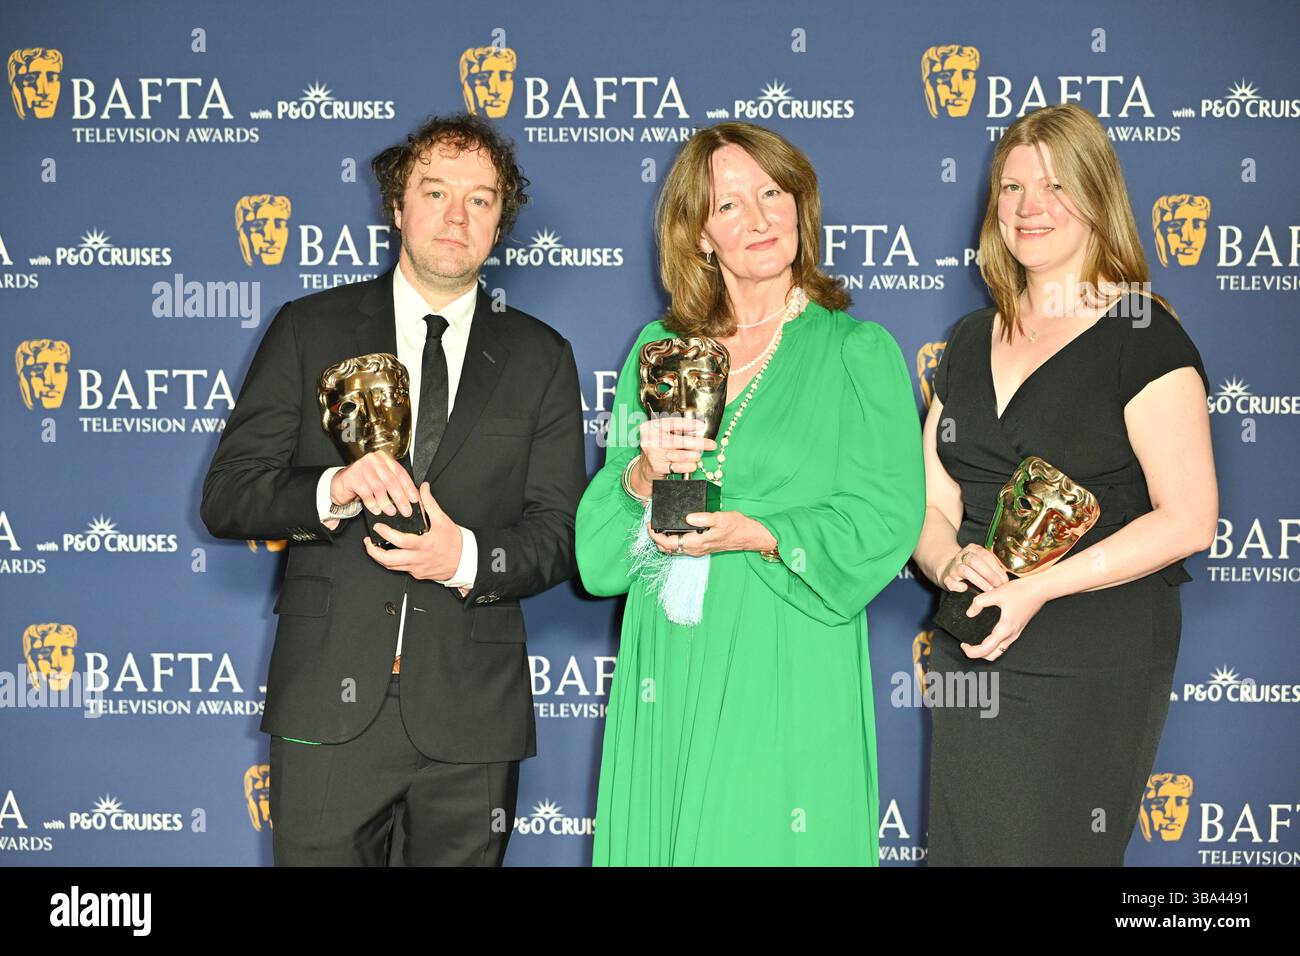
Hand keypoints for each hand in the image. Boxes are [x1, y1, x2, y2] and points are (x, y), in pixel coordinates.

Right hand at [331, 451, 418, 518]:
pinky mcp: (352, 476)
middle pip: (391, 481)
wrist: (341, 483)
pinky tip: (376, 510)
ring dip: (387, 502)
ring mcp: (362, 467)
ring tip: (391, 511)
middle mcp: (374, 460)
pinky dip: (373, 504)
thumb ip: (393, 484)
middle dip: (400, 498)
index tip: (414, 499)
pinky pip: (366, 493)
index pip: (400, 473)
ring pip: (379, 487)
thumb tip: (409, 498)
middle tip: (406, 510)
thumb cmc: (363, 482)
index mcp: (384, 459)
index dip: (409, 487)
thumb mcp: (380, 480)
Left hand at [363, 483, 462, 580]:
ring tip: (374, 548)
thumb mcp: (443, 520)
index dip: (386, 534)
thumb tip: (423, 489)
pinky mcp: (417, 574)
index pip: (400, 541)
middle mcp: (418, 558)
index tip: (378, 527)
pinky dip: (392, 563)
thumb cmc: (455, 543)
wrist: (465, 561)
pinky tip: (391, 554)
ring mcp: (416, 568)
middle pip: (389, 560)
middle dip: (373, 552)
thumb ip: (430, 503)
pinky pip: (401, 570)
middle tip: (368, 542)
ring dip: (380, 558)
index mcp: (423, 544)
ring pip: (392, 567)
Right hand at [633, 416, 716, 494]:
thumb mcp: (663, 435)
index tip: (701, 425)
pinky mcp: (656, 467)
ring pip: (677, 454)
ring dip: (692, 455)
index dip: (687, 424)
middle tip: (710, 444)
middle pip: (676, 440)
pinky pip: (675, 466)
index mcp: (651, 427)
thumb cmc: (659, 448)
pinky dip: (687, 466)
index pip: (671, 423)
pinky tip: (693, 465)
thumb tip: (698, 432)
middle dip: (696, 443)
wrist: (645, 469)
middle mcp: (649, 440)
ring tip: (700, 455)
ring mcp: (652, 454)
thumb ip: (676, 431)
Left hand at [645, 510, 774, 556]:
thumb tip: (688, 517)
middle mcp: (695, 549)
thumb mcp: (721, 518)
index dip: (656, 535)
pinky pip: (681, 547)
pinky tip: (672, 531)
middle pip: (668, 548)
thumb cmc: (736, 526)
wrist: (748, 536)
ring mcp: (698, 550)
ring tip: (658, 527)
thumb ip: (704, 518)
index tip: (649, 525)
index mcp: (697, 542)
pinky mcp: (701, 548)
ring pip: (674, 549)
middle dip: (656, 539)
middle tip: (650, 525)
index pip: (669, 543)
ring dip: (663, 540)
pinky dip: (672, 541)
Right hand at [939, 543, 1007, 593]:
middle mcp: (962, 556)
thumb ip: (991, 565)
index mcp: (972, 549)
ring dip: (979, 580)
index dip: (996, 568)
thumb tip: (1006, 578)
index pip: (985, 555)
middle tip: (998, 584)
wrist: (947, 568)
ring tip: (989, 589)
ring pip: (964, 570)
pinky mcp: (946, 578)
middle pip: (975, 561)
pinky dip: (957, 585)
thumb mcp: (980, 560)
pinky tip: (964, 588)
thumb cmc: (970, 567)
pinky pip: (950, 581)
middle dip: (988, 573)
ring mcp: (953, 567)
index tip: (1004, 579)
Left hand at [959, 575, 1047, 660]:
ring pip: (999, 651)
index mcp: (1004, 629)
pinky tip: (986, 634)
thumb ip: (979, 602)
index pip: (985, 650)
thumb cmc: (1021, 591)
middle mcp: (1011, 635)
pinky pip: (1003, 644)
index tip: (963, 645)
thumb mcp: (995, 593)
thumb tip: (970, 612)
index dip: (971, 651)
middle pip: (992, 656)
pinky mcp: (1017, 630)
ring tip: (974, 640)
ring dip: (986, 650)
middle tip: (967, 644)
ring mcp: (1015, 634)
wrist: (1039, 590)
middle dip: (977, 654)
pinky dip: (993, 645)